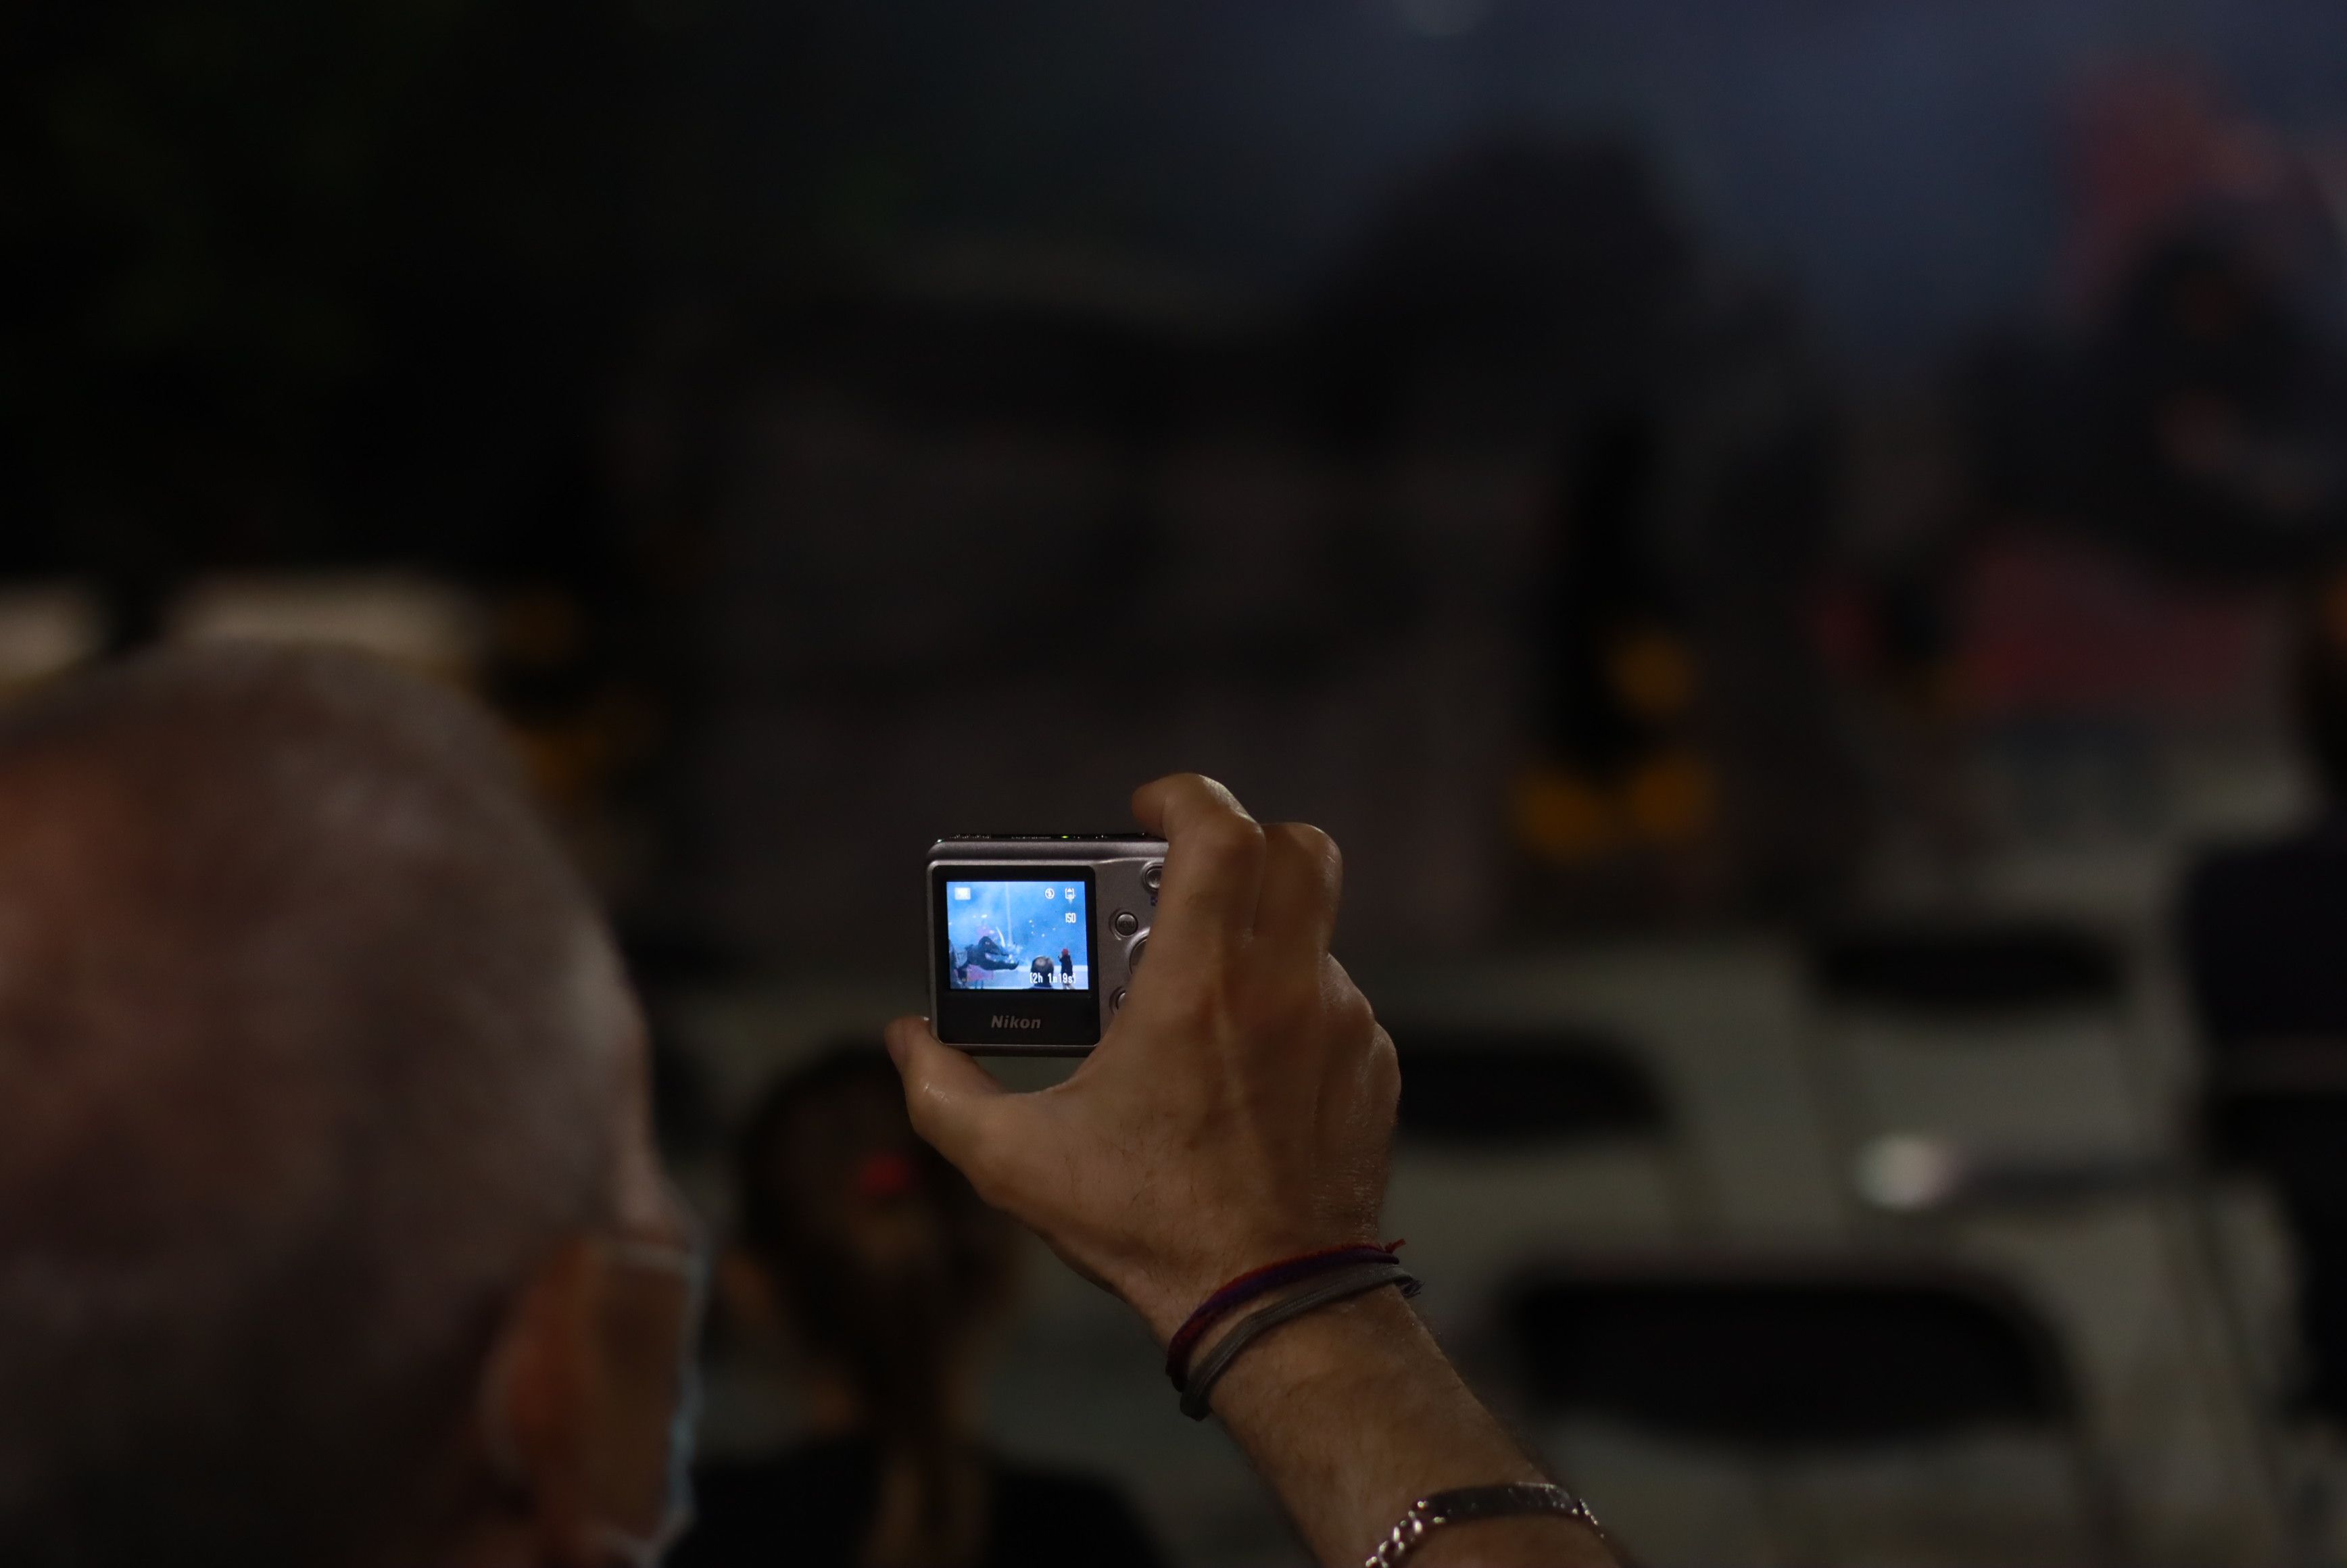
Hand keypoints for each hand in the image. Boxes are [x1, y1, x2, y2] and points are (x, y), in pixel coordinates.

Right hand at [886, 774, 1398, 1340]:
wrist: (1272, 1304)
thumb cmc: (1148, 1227)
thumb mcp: (1016, 1162)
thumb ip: (941, 1092)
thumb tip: (906, 1041)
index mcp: (1199, 988)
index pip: (1221, 834)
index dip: (1186, 796)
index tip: (1149, 808)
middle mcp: (1284, 989)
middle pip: (1298, 850)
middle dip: (1242, 840)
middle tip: (1187, 874)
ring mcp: (1341, 1026)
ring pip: (1312, 933)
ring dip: (1257, 939)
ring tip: (1199, 1000)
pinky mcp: (1372, 1067)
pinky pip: (1334, 1003)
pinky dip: (1290, 1008)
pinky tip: (1244, 1067)